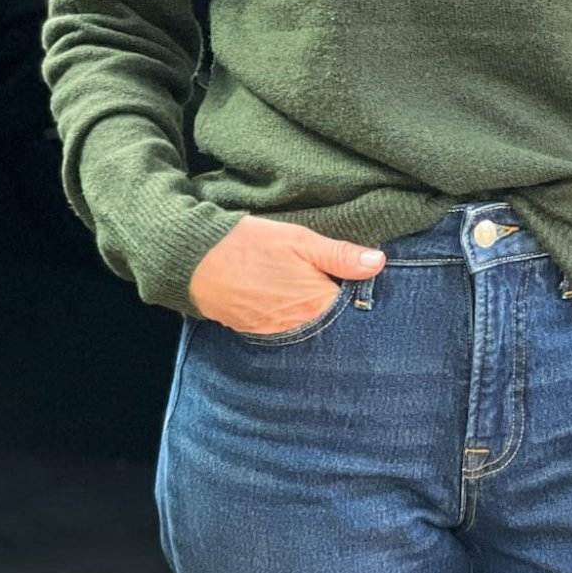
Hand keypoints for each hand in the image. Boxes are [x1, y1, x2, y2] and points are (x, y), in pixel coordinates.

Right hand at [187, 214, 384, 332]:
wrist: (193, 260)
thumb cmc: (249, 245)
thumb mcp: (299, 240)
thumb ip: (339, 255)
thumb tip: (378, 263)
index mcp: (316, 305)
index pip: (352, 307)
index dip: (356, 291)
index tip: (356, 279)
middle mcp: (298, 327)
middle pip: (330, 321)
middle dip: (335, 305)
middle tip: (330, 280)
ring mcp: (274, 333)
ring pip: (306, 326)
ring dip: (310, 311)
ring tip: (303, 287)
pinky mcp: (253, 330)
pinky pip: (282, 328)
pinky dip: (287, 315)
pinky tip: (282, 296)